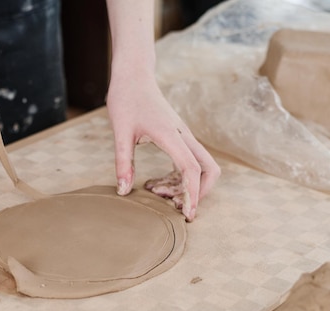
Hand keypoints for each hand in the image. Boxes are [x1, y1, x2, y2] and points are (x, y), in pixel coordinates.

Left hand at [106, 73, 219, 220]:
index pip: (191, 168)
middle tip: (174, 206)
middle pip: (210, 169)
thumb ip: (123, 162)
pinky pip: (188, 163)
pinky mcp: (178, 138)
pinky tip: (155, 183)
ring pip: (201, 168)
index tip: (188, 214)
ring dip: (185, 186)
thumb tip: (123, 191)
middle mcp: (183, 136)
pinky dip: (178, 178)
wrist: (133, 76)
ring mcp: (183, 137)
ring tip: (155, 192)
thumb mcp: (120, 132)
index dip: (193, 193)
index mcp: (170, 135)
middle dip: (200, 192)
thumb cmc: (126, 99)